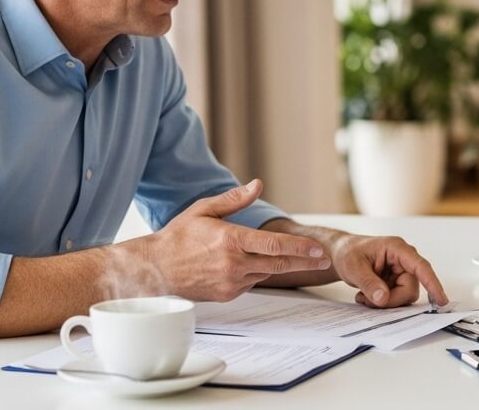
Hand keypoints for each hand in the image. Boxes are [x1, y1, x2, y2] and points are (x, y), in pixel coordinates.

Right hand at [136, 179, 331, 300]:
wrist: (155, 270)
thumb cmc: (178, 236)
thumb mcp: (204, 210)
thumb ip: (234, 199)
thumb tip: (257, 184)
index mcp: (231, 240)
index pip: (275, 245)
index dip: (301, 248)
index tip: (319, 249)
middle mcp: (234, 264)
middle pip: (279, 264)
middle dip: (304, 261)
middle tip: (323, 258)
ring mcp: (231, 282)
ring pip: (266, 273)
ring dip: (279, 266)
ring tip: (294, 258)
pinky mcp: (227, 295)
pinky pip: (251, 282)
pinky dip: (256, 273)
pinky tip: (251, 264)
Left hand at [327, 233, 448, 308]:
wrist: (340, 254)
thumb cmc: (348, 252)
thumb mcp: (354, 267)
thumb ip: (369, 283)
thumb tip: (383, 298)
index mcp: (397, 249)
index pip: (421, 267)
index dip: (433, 284)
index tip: (441, 300)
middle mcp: (403, 260)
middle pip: (410, 289)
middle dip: (391, 300)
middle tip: (369, 300)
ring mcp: (401, 272)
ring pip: (404, 297)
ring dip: (384, 302)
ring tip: (364, 297)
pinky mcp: (396, 282)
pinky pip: (397, 299)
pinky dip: (382, 302)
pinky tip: (367, 296)